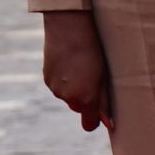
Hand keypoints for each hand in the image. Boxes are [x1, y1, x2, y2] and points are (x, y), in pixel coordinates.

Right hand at [39, 11, 105, 130]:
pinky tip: (70, 64)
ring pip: (68, 97)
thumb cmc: (94, 52)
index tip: (102, 115)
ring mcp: (54, 88)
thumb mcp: (104, 77)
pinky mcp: (46, 78)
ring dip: (75, 88)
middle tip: (94, 77)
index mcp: (84, 99)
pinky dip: (65, 80)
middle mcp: (67, 97)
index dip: (96, 119)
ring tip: (81, 67)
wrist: (69, 29)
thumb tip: (109, 124)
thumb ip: (105, 103)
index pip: (89, 123)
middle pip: (79, 108)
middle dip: (86, 100)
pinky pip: (58, 86)